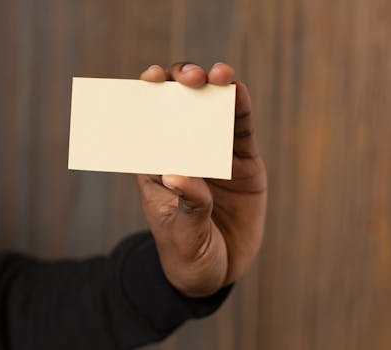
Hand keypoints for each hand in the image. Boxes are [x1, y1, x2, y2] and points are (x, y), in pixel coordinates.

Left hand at [136, 62, 266, 297]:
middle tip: (189, 78)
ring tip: (218, 74)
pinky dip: (240, 107)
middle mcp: (184, 152)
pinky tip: (237, 92)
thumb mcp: (182, 234)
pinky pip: (241, 129)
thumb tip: (179, 174)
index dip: (147, 95)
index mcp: (156, 165)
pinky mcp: (242, 161)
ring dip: (214, 86)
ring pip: (212, 109)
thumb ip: (186, 206)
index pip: (148, 122)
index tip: (150, 78)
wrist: (218, 271)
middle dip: (182, 83)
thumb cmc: (187, 252)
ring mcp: (214, 153)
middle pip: (179, 106)